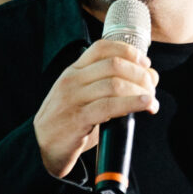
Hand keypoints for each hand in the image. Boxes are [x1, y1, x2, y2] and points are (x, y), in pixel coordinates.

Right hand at [33, 39, 157, 178]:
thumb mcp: (85, 97)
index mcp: (73, 71)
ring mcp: (73, 99)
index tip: (145, 62)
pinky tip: (146, 105)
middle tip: (152, 87)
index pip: (101, 47)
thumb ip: (110, 85)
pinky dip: (133, 103)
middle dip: (140, 74)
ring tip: (152, 101)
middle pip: (114, 65)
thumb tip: (150, 76)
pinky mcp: (77, 118)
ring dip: (141, 91)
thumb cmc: (69, 121)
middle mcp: (72, 81)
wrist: (40, 146)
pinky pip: (110, 106)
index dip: (128, 51)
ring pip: (115, 84)